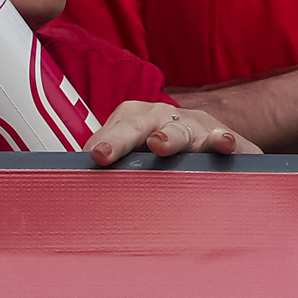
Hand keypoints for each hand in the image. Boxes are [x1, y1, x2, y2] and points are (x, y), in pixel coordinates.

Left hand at [88, 100, 253, 166]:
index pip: (115, 127)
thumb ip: (112, 161)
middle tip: (103, 154)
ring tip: (159, 145)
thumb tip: (73, 178)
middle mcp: (164, 118)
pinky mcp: (224, 139)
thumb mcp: (139, 153)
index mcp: (138, 119)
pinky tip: (224, 145)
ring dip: (169, 136)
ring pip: (180, 130)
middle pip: (138, 125)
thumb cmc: (169, 151)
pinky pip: (224, 139)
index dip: (100, 141)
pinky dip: (223, 141)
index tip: (87, 159)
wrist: (220, 138)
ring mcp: (195, 127)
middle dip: (120, 138)